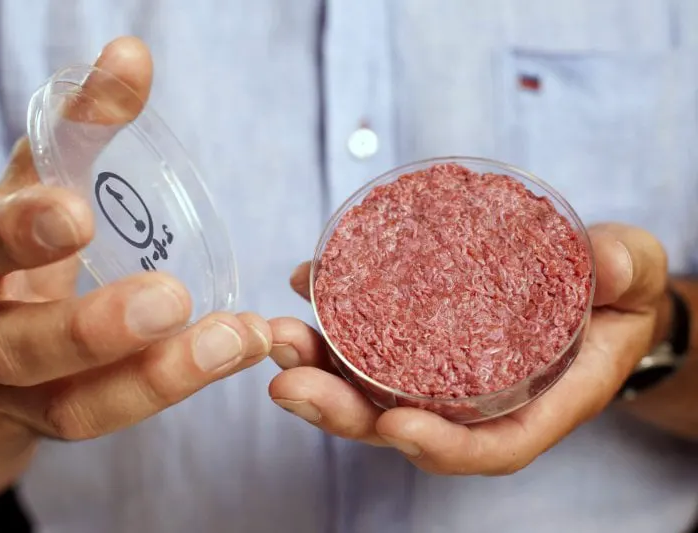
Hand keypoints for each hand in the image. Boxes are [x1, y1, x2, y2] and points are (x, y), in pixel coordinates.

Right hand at [0, 37, 269, 445]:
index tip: (77, 210)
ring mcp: (14, 392)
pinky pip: (113, 419)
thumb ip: (82, 124)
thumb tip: (131, 54)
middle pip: (15, 349)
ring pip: (71, 408)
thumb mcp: (41, 177)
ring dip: (158, 378)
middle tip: (171, 298)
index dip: (19, 231)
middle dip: (92, 329)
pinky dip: (179, 388)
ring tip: (238, 337)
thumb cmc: (20, 240)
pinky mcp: (58, 420)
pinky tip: (238, 349)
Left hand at [267, 223, 667, 474]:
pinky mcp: (420, 340)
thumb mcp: (634, 276)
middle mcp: (478, 400)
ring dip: (317, 370)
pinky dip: (330, 322)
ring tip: (278, 338)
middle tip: (290, 382)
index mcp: (537, 403)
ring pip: (371, 389)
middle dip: (342, 411)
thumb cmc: (618, 293)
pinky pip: (367, 343)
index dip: (440, 445)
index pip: (486, 446)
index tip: (393, 426)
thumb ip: (625, 271)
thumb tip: (608, 266)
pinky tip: (304, 286)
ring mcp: (442, 373)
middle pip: (404, 425)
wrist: (593, 284)